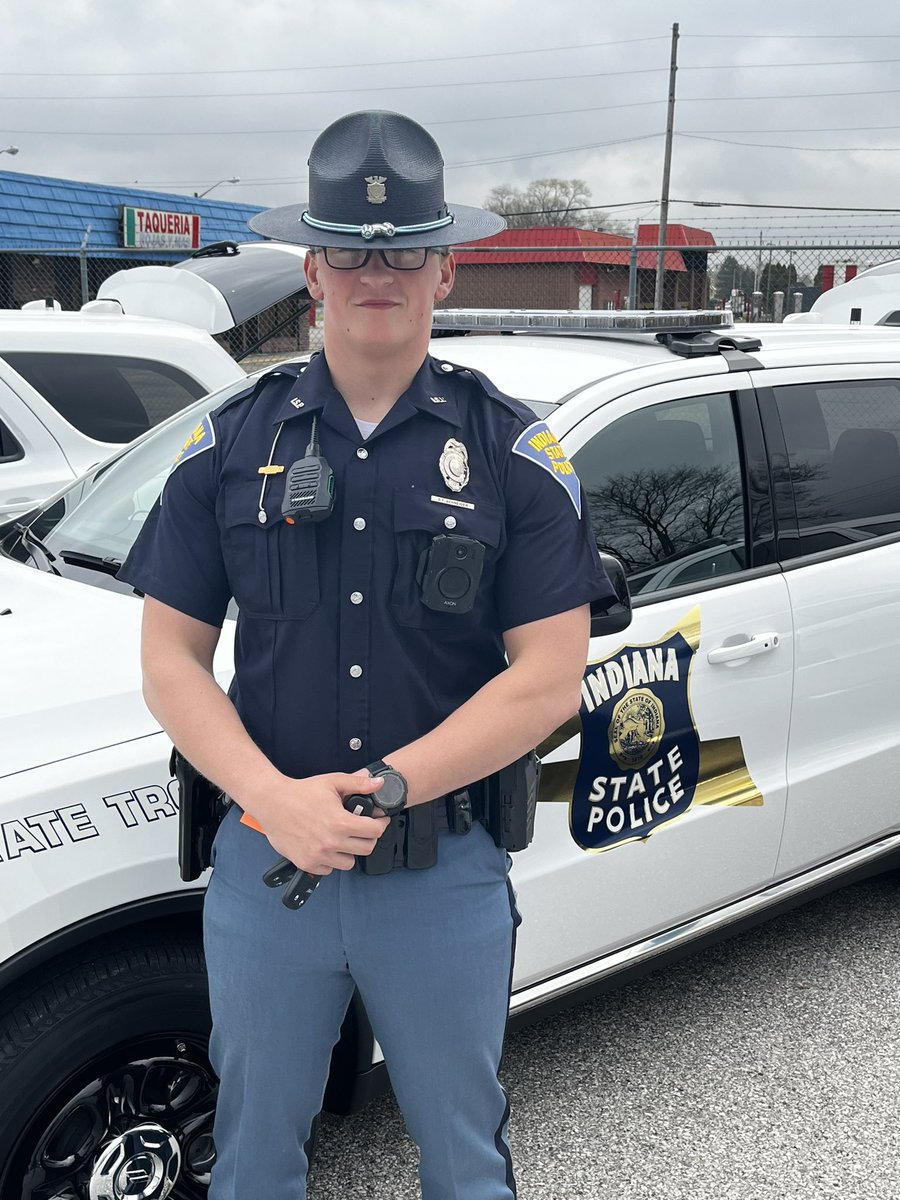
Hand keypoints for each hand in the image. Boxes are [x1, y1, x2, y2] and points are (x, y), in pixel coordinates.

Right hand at [251, 772, 388, 874]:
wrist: (272, 803)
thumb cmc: (301, 792)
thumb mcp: (333, 782)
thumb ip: (359, 784)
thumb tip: (379, 783)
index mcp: (341, 822)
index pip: (375, 831)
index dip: (380, 824)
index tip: (378, 820)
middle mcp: (331, 842)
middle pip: (366, 849)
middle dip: (368, 838)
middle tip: (362, 829)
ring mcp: (318, 855)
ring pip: (348, 863)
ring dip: (349, 852)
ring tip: (343, 838)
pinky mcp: (306, 862)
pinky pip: (328, 870)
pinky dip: (330, 861)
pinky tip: (326, 846)